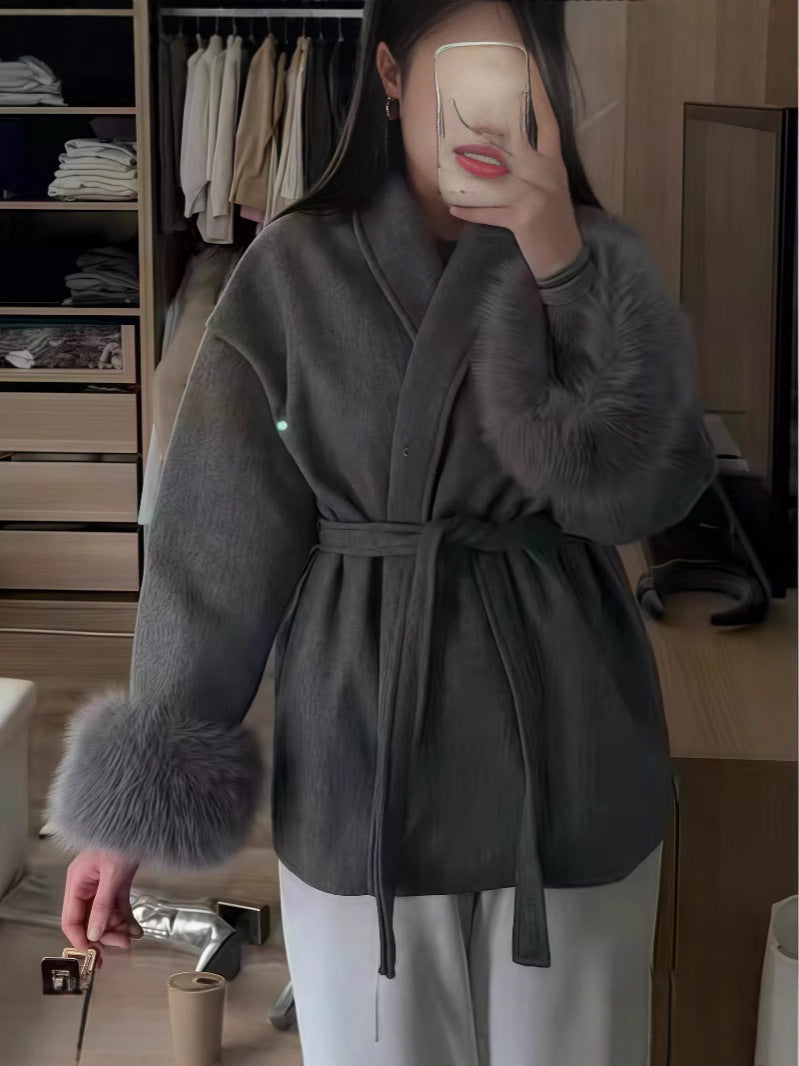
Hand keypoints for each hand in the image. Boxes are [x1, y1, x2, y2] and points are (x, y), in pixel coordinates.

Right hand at [61, 850, 142, 968]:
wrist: (144, 821)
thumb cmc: (121, 841)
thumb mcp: (112, 875)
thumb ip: (102, 905)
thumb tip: (94, 935)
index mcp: (77, 882)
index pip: (71, 919)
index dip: (79, 939)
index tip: (92, 955)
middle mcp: (86, 886)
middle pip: (90, 920)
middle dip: (105, 934)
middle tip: (123, 945)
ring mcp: (101, 885)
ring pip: (105, 916)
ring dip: (118, 928)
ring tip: (133, 935)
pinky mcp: (117, 883)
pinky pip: (118, 907)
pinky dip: (126, 918)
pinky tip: (136, 929)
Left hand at [447, 51, 582, 281]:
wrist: (565, 259)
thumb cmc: (553, 224)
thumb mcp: (551, 190)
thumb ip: (534, 168)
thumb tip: (502, 150)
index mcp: (554, 165)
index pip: (548, 125)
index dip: (538, 100)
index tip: (526, 74)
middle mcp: (547, 175)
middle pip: (517, 143)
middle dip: (492, 129)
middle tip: (470, 113)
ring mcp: (535, 196)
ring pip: (497, 177)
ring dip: (471, 169)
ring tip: (450, 159)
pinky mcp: (523, 219)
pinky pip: (490, 212)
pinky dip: (470, 211)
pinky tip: (452, 206)